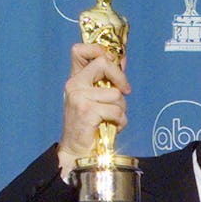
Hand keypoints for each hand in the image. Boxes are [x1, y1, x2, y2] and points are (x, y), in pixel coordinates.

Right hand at [57, 43, 129, 179]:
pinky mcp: (87, 110)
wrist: (78, 151)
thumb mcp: (97, 100)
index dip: (101, 51)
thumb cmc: (91, 127)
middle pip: (103, 63)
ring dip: (122, 108)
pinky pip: (116, 110)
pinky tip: (113, 126)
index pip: (81, 50)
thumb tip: (122, 59)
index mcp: (76, 80)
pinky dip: (120, 121)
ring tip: (114, 118)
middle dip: (120, 78)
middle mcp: (74, 84)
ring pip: (115, 93)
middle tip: (125, 91)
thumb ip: (107, 81)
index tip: (115, 63)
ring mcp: (79, 96)